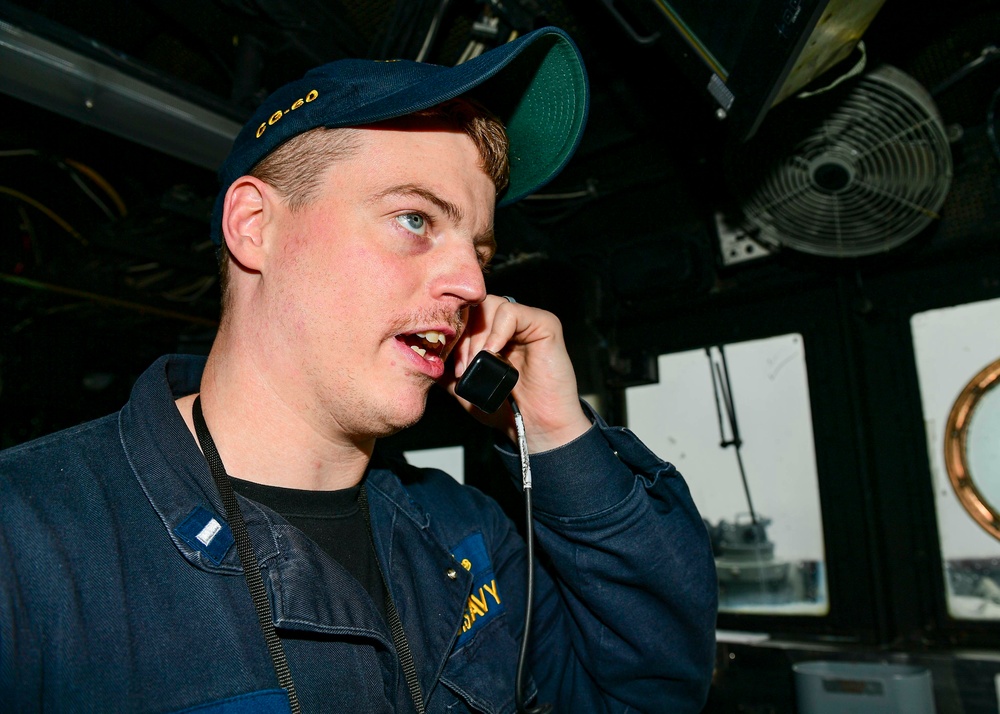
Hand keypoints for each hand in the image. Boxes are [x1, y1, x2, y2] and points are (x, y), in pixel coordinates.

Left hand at [443, 295, 590, 452]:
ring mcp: (528, 321)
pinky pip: (511, 312)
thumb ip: (445, 368)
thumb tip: (421, 354)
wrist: (534, 428)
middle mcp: (509, 323)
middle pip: (475, 306)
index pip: (465, 313)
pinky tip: (493, 354)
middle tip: (461, 366)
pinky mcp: (544, 323)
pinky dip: (496, 332)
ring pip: (490, 306)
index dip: (452, 332)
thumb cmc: (505, 408)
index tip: (447, 361)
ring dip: (478, 336)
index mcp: (492, 332)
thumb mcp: (465, 386)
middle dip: (462, 335)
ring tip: (476, 364)